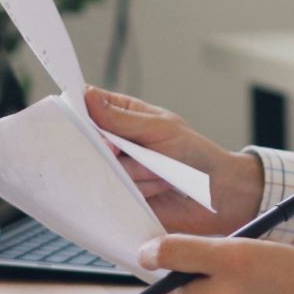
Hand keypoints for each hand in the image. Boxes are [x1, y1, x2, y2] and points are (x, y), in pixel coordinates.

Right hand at [86, 86, 264, 234]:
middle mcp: (116, 143)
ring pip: (102, 168)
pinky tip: (157, 188)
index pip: (89, 105)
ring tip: (159, 172)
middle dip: (110, 148)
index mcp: (124, 116)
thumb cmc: (194, 154)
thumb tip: (88, 96)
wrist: (216, 195)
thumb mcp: (160, 129)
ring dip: (135, 172)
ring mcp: (117, 170)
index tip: (78, 117)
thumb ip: (122, 118)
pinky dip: (137, 190)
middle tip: (126, 151)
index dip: (78, 110)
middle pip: (87, 140)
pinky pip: (112, 193)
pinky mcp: (120, 196)